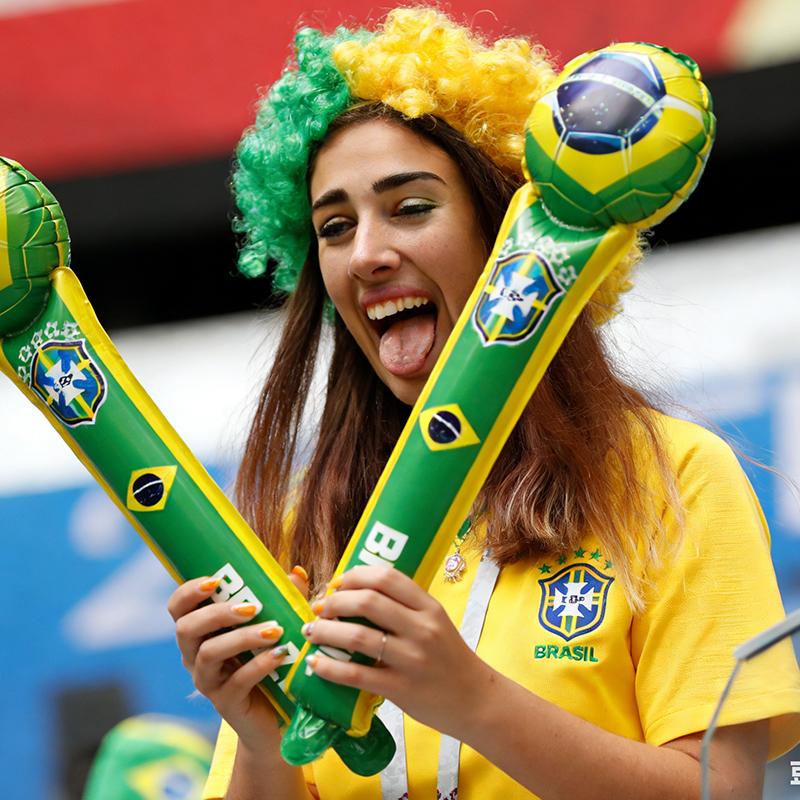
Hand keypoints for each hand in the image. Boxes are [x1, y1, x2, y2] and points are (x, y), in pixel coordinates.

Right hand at [167, 567, 309, 750]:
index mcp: (201, 632)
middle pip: (186, 629)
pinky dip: (259, 665)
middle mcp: (195, 656)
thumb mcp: (274, 624)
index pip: (178, 608)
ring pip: (209, 654)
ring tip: (274, 630)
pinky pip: (236, 682)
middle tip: (252, 607)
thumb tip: (296, 572)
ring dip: (241, 637)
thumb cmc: (269, 659)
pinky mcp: (225, 703)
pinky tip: (281, 655)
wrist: (275, 715)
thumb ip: (282, 598)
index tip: (215, 580)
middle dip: (216, 613)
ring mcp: (208, 681)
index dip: (189, 592)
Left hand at [302, 566, 493, 735]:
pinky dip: (330, 667)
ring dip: (326, 631)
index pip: (387, 577)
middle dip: (334, 601)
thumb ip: (404, 607)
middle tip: (320, 607)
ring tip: (312, 631)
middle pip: (368, 600)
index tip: (337, 583)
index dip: (355, 575)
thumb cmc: (450, 658)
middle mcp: (421, 628)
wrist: (476, 700)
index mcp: (429, 607)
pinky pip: (356, 675)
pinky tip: (315, 663)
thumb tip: (357, 593)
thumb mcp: (435, 622)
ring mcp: (411, 659)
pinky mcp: (401, 689)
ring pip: (357, 635)